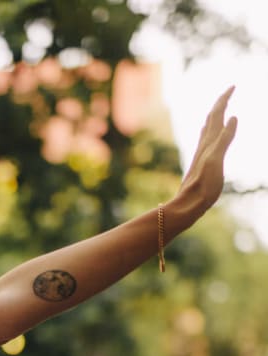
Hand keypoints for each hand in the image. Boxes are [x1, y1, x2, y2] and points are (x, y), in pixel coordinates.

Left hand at [177, 86, 237, 214]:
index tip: (233, 85)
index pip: (217, 114)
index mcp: (209, 142)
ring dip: (215, 115)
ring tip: (221, 108)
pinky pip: (207, 141)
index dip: (224, 99)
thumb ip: (224, 139)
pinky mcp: (201, 164)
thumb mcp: (216, 160)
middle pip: (212, 118)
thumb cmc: (203, 186)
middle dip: (221, 103)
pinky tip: (210, 137)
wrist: (187, 205)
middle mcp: (204, 146)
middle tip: (231, 90)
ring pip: (208, 129)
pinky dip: (212, 132)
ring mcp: (201, 155)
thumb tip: (233, 116)